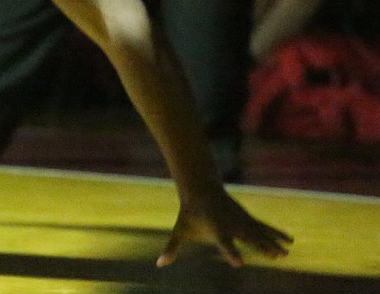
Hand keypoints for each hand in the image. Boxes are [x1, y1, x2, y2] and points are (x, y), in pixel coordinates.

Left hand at [158, 189, 292, 267]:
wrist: (200, 186)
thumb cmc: (189, 212)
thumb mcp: (180, 230)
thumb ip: (172, 247)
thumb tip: (159, 264)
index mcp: (216, 229)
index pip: (224, 243)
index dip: (232, 253)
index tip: (240, 263)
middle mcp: (231, 224)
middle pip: (247, 237)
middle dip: (261, 247)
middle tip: (275, 257)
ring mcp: (241, 220)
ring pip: (259, 232)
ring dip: (273, 242)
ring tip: (284, 254)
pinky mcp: (247, 218)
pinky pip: (264, 227)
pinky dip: (277, 233)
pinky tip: (290, 241)